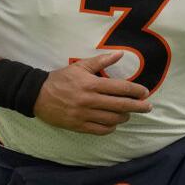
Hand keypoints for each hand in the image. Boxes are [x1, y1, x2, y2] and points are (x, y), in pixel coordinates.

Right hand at [33, 52, 153, 134]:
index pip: (120, 88)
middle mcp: (89, 100)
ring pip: (112, 119)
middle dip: (138, 107)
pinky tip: (114, 123)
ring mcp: (84, 115)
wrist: (37, 95)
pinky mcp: (78, 126)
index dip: (136, 91)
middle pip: (120, 105)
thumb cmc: (60, 79)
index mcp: (91, 84)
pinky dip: (111, 127)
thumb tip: (120, 54)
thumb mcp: (79, 66)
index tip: (145, 93)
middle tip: (148, 107)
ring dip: (124, 117)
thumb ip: (101, 61)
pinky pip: (100, 130)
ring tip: (128, 113)